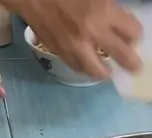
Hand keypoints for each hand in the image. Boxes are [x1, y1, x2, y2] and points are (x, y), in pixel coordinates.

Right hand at [11, 0, 141, 77]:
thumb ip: (109, 7)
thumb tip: (117, 19)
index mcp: (103, 13)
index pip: (132, 32)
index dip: (136, 34)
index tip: (134, 35)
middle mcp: (90, 34)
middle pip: (119, 55)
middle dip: (130, 62)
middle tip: (134, 67)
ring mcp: (73, 46)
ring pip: (94, 69)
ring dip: (104, 72)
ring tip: (106, 73)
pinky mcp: (57, 51)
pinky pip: (74, 66)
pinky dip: (82, 68)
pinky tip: (85, 66)